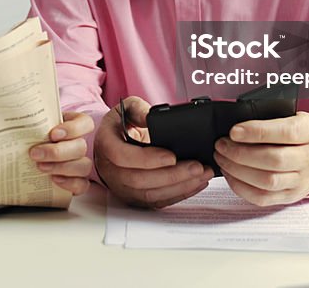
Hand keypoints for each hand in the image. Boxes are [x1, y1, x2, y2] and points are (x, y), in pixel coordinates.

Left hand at [29, 112, 94, 194]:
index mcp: (75, 125)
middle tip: (35, 154)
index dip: (72, 129)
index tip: (52, 134)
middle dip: (57, 152)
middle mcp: (80, 144)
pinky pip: (83, 185)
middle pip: (81, 147)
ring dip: (61, 167)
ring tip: (40, 167)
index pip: (85, 124)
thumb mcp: (33, 124)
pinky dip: (70, 183)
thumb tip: (11, 115)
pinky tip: (54, 180)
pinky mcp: (79, 181)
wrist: (29, 154)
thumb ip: (30, 122)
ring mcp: (81, 163)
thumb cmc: (33, 135)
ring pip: (84, 166)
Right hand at [95, 97, 212, 207]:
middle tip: (197, 167)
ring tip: (202, 175)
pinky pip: (157, 201)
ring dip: (179, 187)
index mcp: (106, 144)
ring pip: (150, 195)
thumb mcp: (128, 108)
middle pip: (139, 180)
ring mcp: (122, 187)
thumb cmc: (122, 124)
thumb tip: (150, 117)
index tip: (172, 156)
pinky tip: (196, 184)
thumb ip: (139, 109)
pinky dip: (179, 194)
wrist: (116, 142)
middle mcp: (110, 170)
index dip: (147, 159)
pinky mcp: (135, 197)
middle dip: (172, 175)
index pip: (122, 156)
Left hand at [214, 112, 308, 205]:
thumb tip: (238, 123)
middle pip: (275, 160)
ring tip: (222, 158)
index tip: (234, 131)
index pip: (287, 132)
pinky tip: (230, 173)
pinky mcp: (289, 196)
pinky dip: (241, 187)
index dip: (258, 132)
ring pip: (267, 181)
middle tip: (221, 145)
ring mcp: (301, 181)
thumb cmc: (301, 133)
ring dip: (238, 170)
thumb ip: (271, 117)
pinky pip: (263, 198)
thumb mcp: (294, 116)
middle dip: (241, 153)